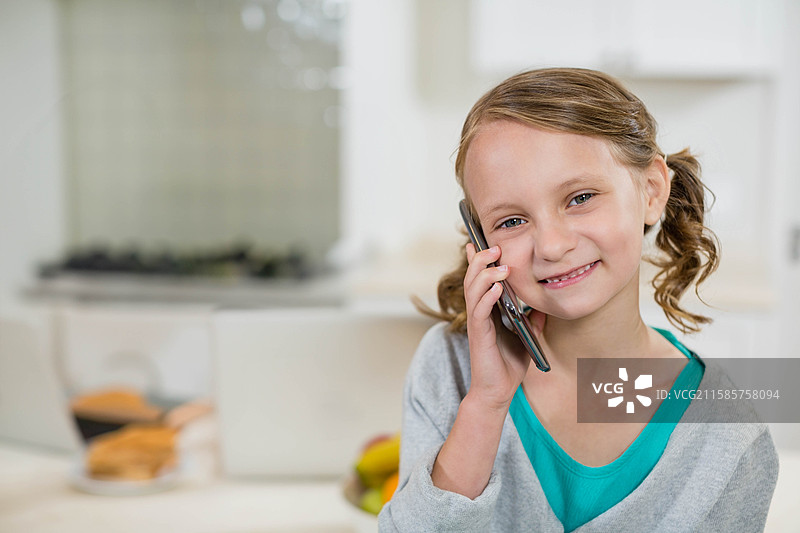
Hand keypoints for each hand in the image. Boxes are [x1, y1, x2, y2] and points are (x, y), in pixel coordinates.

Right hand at [463, 243, 543, 410]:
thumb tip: (545, 304)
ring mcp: (477, 323)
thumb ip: (533, 318)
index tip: (479, 242)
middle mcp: (478, 313)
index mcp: (487, 310)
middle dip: (481, 260)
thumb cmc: (509, 365)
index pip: (479, 279)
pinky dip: (487, 297)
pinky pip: (479, 311)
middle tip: (493, 246)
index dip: (478, 260)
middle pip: (472, 278)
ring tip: (499, 264)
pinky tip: (497, 288)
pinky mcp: (478, 335)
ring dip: (485, 274)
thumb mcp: (527, 336)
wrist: (499, 391)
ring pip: (473, 290)